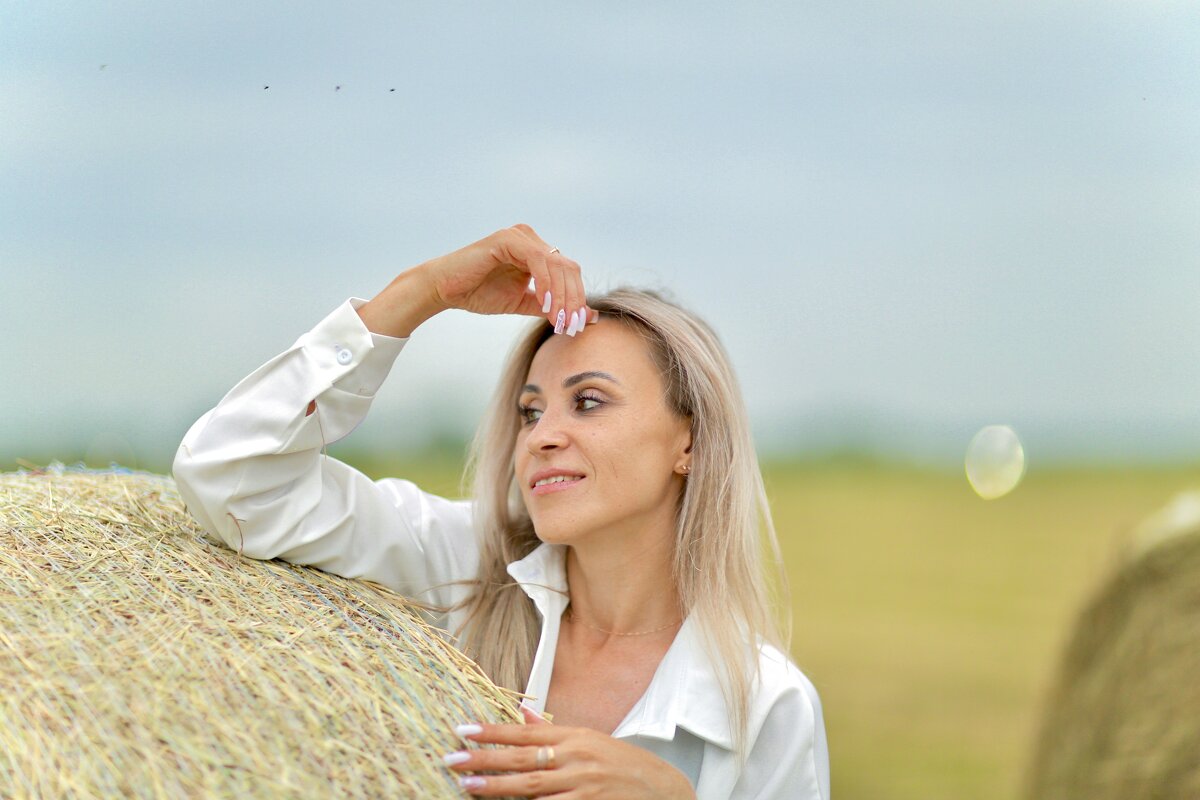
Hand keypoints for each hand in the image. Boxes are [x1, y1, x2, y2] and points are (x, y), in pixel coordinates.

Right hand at [358, 224, 594, 337]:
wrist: (445, 290)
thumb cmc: (479, 293)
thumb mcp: (524, 302)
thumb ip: (552, 307)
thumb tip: (588, 317)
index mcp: (537, 251)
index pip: (569, 273)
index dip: (576, 299)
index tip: (575, 326)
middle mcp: (531, 239)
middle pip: (569, 268)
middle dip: (572, 299)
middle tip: (570, 325)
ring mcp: (520, 236)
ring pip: (557, 264)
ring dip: (561, 295)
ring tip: (558, 319)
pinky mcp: (508, 239)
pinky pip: (538, 260)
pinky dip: (545, 283)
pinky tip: (544, 302)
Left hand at [443, 706, 695, 798]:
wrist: (664, 791)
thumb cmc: (624, 765)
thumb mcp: (590, 739)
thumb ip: (552, 730)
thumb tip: (521, 712)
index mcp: (575, 737)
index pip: (526, 731)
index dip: (493, 731)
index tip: (463, 730)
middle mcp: (577, 758)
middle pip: (523, 759)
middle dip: (484, 760)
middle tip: (452, 759)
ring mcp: (583, 786)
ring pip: (531, 788)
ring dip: (497, 787)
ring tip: (467, 787)